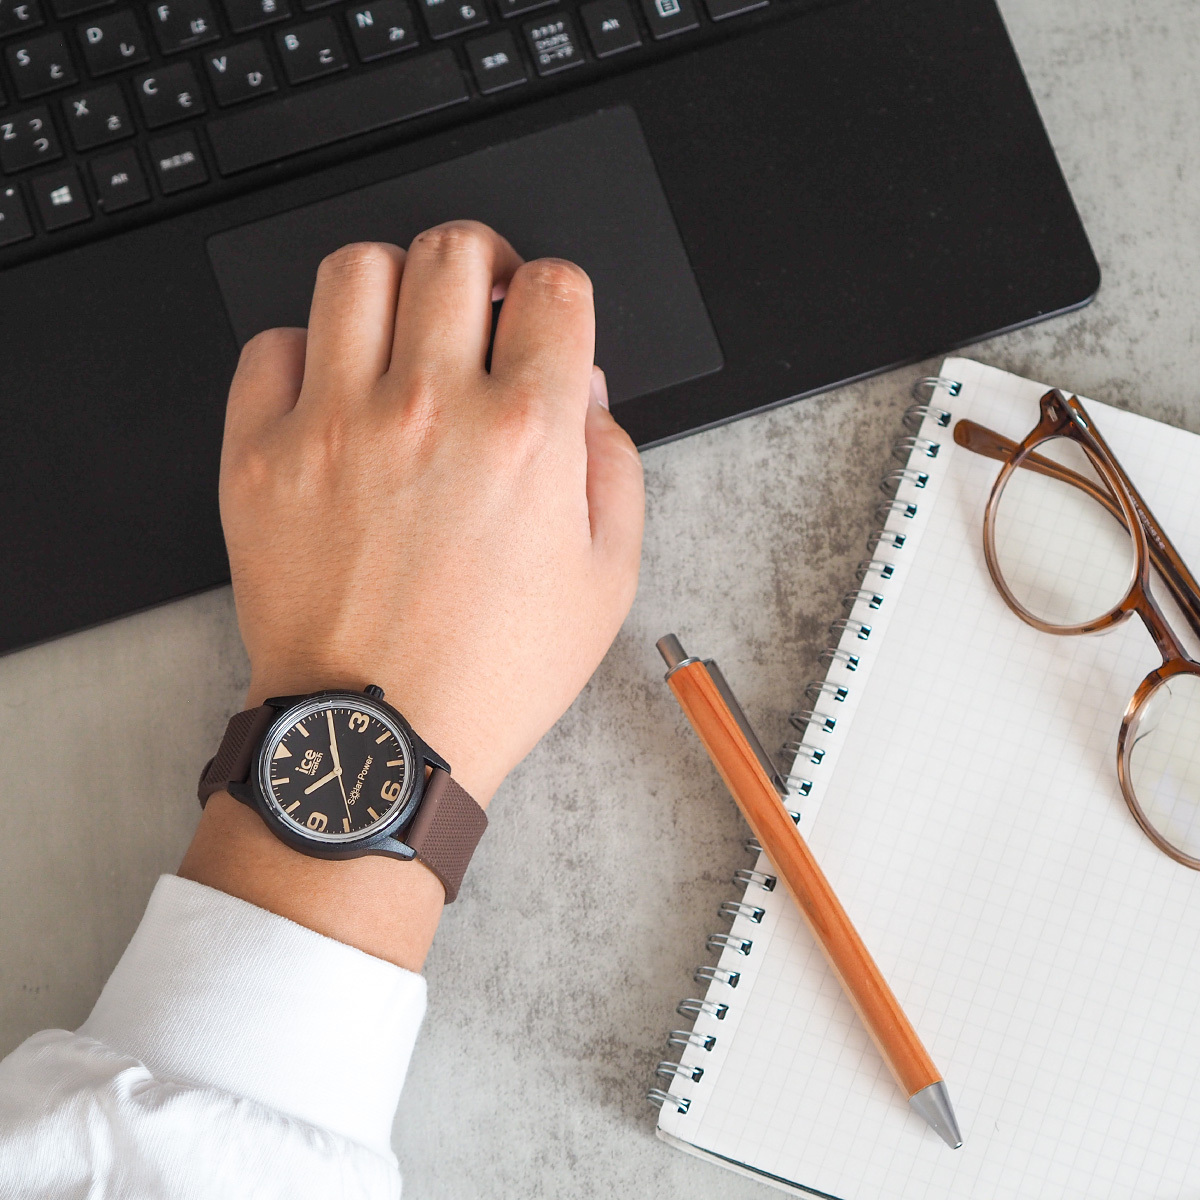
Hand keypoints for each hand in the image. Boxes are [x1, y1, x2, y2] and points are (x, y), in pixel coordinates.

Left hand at [218, 221, 644, 803]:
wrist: (380, 737)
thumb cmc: (490, 671)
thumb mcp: (606, 581)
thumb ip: (614, 466)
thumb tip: (584, 393)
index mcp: (526, 435)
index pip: (553, 286)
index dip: (557, 295)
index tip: (543, 323)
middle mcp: (430, 410)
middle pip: (454, 249)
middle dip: (482, 266)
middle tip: (478, 308)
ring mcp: (337, 426)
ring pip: (357, 268)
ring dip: (394, 287)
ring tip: (402, 338)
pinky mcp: (262, 456)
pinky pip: (270, 345)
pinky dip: (305, 352)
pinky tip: (333, 395)